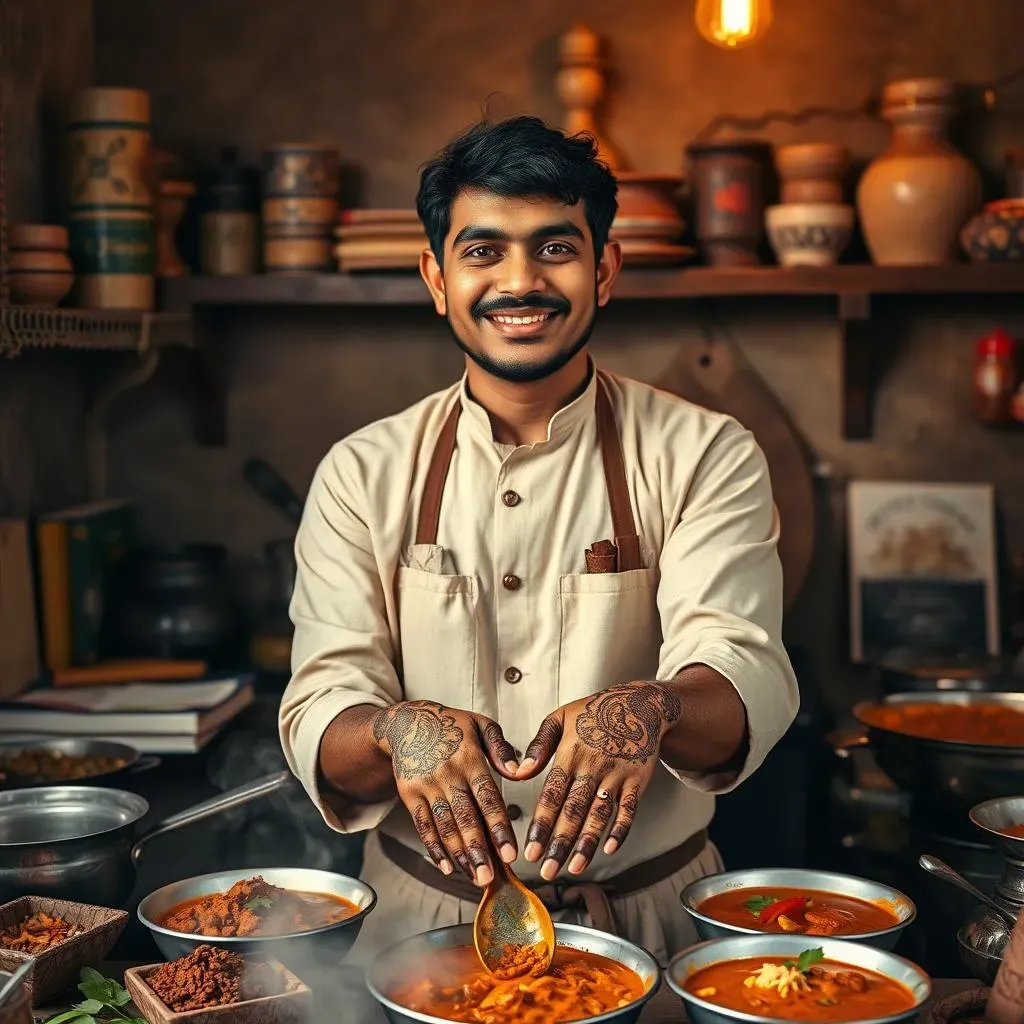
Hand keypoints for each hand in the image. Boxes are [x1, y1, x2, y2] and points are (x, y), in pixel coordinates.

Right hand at [372, 700, 518, 885]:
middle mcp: (448, 774)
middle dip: (478, 850)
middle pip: (465, 817)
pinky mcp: (410, 795)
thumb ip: (501, 748)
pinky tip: (446, 866)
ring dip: (460, 855)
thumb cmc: (452, 725)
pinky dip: (434, 848)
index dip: (499, 827)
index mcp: (470, 758)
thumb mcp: (481, 725)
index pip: (488, 798)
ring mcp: (427, 786)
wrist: (407, 723)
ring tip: (475, 878)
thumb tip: (520, 771)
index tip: (510, 854)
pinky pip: (422, 825)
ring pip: (444, 826)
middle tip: (490, 877)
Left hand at [516, 682, 681, 879]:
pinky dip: (621, 830)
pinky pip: (629, 809)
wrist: (638, 704)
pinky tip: (610, 849)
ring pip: (600, 814)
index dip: (540, 825)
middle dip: (559, 844)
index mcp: (570, 754)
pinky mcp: (637, 781)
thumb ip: (538, 746)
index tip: (528, 851)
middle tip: (546, 871)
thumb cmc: (593, 712)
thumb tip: (517, 772)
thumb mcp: (560, 718)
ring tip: (574, 868)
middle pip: (574, 811)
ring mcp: (617, 775)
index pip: (551, 795)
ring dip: (587, 843)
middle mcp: (593, 767)